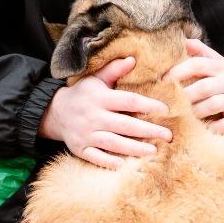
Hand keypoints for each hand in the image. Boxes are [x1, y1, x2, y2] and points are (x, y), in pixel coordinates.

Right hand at [38, 56, 172, 168]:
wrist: (55, 112)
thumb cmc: (83, 94)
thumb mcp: (96, 78)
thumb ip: (114, 70)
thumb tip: (133, 59)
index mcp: (100, 98)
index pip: (128, 101)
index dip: (148, 106)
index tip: (165, 110)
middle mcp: (93, 116)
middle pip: (125, 126)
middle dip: (148, 131)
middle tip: (168, 136)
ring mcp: (86, 135)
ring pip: (114, 144)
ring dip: (135, 149)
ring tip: (154, 152)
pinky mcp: (80, 149)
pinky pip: (97, 157)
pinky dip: (110, 162)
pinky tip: (126, 164)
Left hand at [166, 39, 223, 134]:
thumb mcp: (219, 63)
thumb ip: (201, 52)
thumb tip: (182, 39)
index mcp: (221, 67)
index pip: (198, 64)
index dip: (178, 71)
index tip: (162, 81)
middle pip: (204, 87)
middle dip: (184, 96)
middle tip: (168, 104)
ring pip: (213, 105)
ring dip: (195, 112)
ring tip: (181, 116)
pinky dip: (212, 128)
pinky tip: (201, 129)